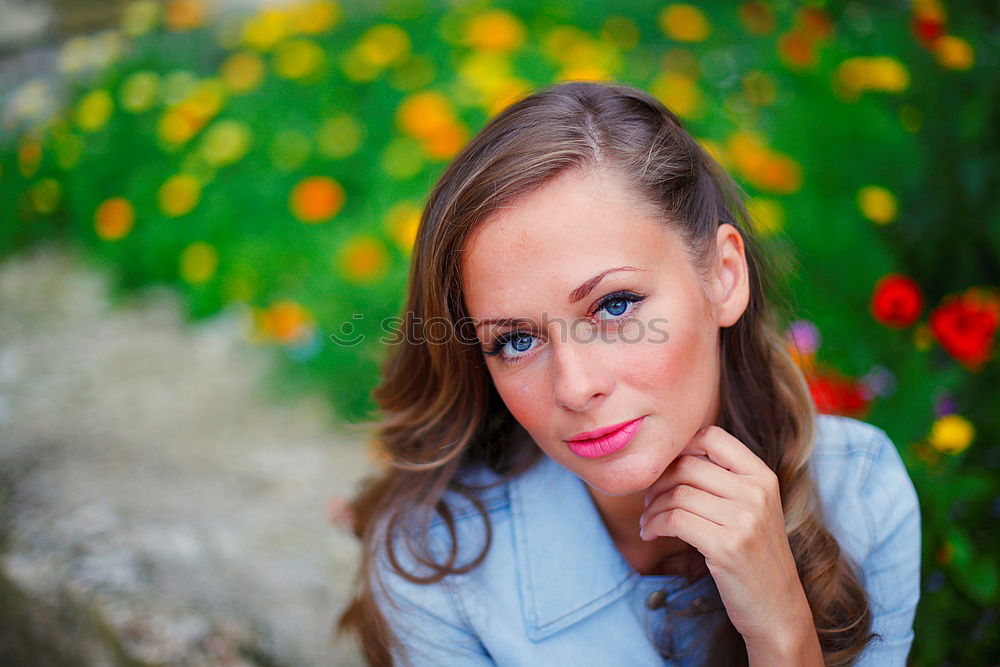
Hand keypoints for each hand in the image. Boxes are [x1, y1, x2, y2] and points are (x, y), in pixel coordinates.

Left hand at [638, 425, 816, 652]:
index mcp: (763, 477)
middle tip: (648, 501)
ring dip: (652, 508)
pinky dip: (653, 525)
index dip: (681, 448)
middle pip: (687, 465)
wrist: (777, 609)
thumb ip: (724, 480)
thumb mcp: (752, 509)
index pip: (713, 437)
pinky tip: (650, 534)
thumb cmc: (754, 556)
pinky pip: (674, 520)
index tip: (666, 471)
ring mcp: (744, 519)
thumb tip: (673, 456)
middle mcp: (756, 492)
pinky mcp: (726, 546)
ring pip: (676, 493)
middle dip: (658, 482)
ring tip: (648, 522)